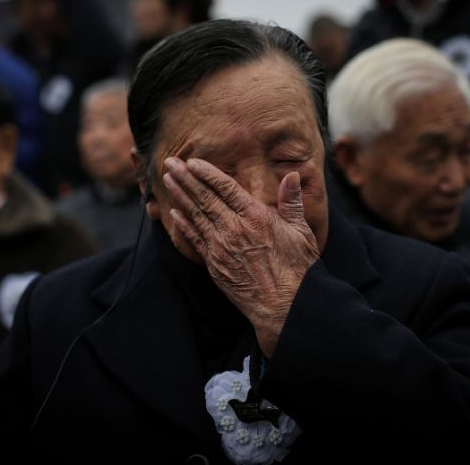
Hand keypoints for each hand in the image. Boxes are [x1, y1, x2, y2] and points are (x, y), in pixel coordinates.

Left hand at [162, 157, 319, 355]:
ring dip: (180, 196)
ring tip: (168, 180)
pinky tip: (174, 212)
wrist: (284, 306)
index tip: (192, 162)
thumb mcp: (301, 231)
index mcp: (256, 216)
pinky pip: (194, 240)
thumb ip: (292, 202)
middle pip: (204, 198)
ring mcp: (221, 247)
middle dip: (186, 178)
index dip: (207, 173)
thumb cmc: (297, 269)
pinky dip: (183, 224)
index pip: (225, 187)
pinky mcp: (215, 265)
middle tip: (170, 162)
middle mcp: (234, 229)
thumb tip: (292, 175)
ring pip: (195, 215)